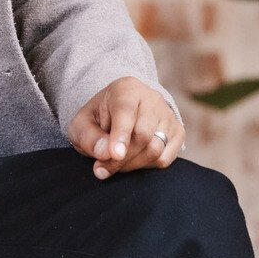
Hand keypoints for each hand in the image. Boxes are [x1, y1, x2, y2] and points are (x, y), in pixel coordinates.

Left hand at [67, 77, 183, 178]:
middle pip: (143, 135)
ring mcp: (168, 115)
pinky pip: (165, 158)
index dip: (120, 135)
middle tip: (101, 168)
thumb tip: (106, 153)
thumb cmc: (98, 119)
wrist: (119, 113)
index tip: (114, 154)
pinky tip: (132, 161)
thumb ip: (88, 137)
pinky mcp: (178, 132)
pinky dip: (146, 166)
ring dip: (132, 165)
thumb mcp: (81, 124)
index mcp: (126, 89)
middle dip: (121, 158)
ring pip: (155, 149)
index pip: (126, 112)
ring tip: (115, 165)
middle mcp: (152, 98)